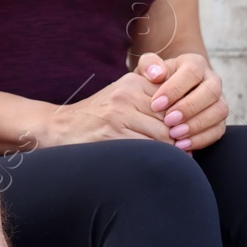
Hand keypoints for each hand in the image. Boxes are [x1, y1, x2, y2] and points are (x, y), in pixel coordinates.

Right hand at [40, 70, 173, 146]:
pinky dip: (157, 158)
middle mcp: (126, 94)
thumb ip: (148, 96)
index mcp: (132, 82)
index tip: (185, 132)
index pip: (172, 100)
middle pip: (171, 118)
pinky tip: (158, 163)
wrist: (59, 127)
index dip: (183, 119)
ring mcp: (119, 114)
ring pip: (163, 135)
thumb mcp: (121, 95)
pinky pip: (148, 149)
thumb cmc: (97, 115)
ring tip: (176, 158)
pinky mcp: (113, 134)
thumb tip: (185, 114)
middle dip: (181, 136)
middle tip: (186, 149)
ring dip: (173, 150)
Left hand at [135, 52, 227, 150]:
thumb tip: (155, 74)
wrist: (168, 95)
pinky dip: (201, 139)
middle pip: (211, 90)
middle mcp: (212, 80)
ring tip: (174, 134)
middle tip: (167, 121)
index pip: (192, 72)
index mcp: (195, 64)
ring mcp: (219, 100)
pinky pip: (218, 130)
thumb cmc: (156, 81)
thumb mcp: (148, 70)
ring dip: (197, 125)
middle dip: (189, 108)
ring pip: (219, 111)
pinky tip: (182, 145)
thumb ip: (148, 65)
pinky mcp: (220, 120)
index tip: (155, 104)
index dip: (175, 88)